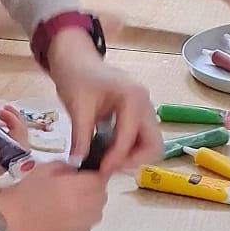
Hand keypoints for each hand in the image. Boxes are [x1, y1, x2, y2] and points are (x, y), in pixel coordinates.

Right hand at [0, 106, 31, 179]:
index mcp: (6, 160)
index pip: (19, 136)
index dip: (13, 120)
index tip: (0, 111)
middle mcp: (7, 161)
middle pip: (20, 137)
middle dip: (14, 120)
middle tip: (3, 109)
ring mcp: (2, 161)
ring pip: (14, 141)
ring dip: (9, 126)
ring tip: (0, 115)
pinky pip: (6, 144)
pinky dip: (3, 133)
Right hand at [0, 163, 107, 230]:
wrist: (14, 222)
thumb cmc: (27, 193)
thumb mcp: (46, 169)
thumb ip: (67, 167)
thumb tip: (77, 170)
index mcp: (79, 187)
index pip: (100, 178)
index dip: (95, 174)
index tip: (87, 173)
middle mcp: (86, 206)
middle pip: (102, 195)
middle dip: (93, 189)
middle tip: (77, 187)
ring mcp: (83, 224)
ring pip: (97, 211)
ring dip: (90, 204)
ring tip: (71, 202)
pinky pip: (87, 224)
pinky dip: (81, 219)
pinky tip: (65, 215)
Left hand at [44, 28, 160, 174]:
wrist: (76, 59)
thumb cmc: (76, 76)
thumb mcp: (77, 106)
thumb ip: (81, 136)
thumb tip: (79, 164)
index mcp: (133, 97)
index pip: (130, 138)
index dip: (116, 158)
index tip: (100, 171)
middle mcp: (146, 104)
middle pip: (153, 144)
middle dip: (134, 160)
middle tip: (109, 167)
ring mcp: (144, 110)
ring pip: (150, 144)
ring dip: (133, 157)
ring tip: (107, 161)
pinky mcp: (138, 115)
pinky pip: (141, 139)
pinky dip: (130, 150)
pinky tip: (109, 152)